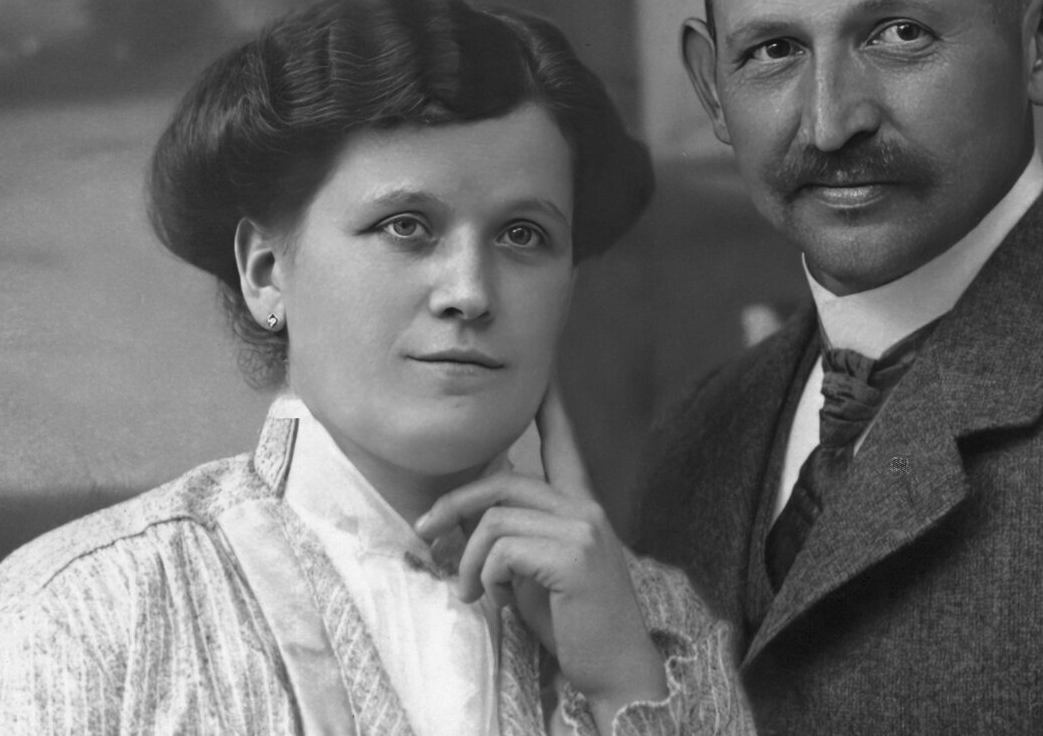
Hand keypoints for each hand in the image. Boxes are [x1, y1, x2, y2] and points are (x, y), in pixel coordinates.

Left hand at [416, 387, 666, 730]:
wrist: (617, 669)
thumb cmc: (575, 624)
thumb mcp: (537, 574)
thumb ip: (513, 542)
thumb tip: (466, 526)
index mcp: (581, 508)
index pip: (563, 445)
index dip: (550, 407)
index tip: (545, 373)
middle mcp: (586, 509)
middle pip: (504, 480)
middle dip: (454, 505)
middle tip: (426, 535)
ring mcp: (583, 530)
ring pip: (496, 519)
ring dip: (465, 561)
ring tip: (466, 593)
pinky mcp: (574, 557)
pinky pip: (502, 550)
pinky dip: (482, 576)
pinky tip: (490, 600)